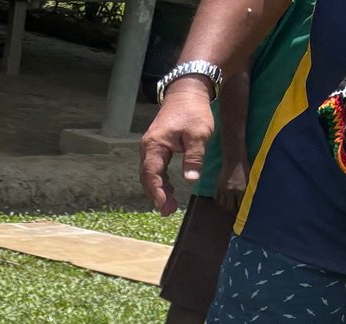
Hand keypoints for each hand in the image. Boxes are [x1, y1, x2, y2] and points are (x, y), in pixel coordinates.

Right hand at [139, 79, 213, 217]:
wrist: (188, 90)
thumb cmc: (194, 111)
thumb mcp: (199, 134)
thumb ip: (194, 157)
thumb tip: (190, 179)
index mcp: (156, 144)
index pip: (152, 174)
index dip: (157, 192)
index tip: (164, 206)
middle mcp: (148, 146)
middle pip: (147, 177)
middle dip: (156, 195)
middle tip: (168, 211)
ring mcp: (151, 146)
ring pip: (149, 174)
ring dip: (158, 190)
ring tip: (170, 206)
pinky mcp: (156, 146)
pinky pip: (154, 168)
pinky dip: (160, 181)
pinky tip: (169, 191)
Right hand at [217, 152, 248, 218]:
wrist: (234, 158)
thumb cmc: (244, 169)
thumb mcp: (248, 181)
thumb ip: (246, 192)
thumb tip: (246, 203)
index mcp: (242, 190)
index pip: (239, 207)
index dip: (239, 212)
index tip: (240, 214)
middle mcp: (232, 191)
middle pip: (229, 208)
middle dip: (231, 211)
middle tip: (233, 212)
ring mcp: (224, 188)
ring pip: (222, 203)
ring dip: (224, 206)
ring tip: (226, 206)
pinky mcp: (218, 185)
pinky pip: (216, 196)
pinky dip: (218, 199)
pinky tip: (221, 199)